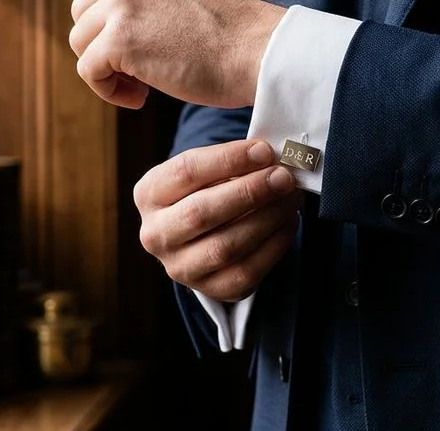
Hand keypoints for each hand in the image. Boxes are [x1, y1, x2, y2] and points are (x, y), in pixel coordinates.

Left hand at [70, 0, 284, 108]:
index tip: (138, 42)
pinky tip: (141, 98)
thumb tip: (103, 16)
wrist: (258, 51)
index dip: (108, 19)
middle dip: (104, 44)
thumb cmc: (230, 31)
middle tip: (142, 68)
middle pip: (82, 12)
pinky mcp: (118, 38)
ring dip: (107, 69)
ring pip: (80, 42)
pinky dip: (109, 91)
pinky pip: (88, 71)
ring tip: (142, 85)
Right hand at [135, 139, 301, 301]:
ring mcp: (180, 267)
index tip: (264, 151)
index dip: (229, 159)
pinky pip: (246, 272)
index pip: (186, 172)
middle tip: (282, 177)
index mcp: (149, 194)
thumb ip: (231, 162)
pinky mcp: (210, 289)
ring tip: (290, 198)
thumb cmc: (206, 191)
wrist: (201, 236)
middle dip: (249, 192)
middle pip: (201, 213)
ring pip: (225, 247)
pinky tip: (288, 223)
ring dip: (266, 219)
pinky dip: (274, 245)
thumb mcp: (205, 171)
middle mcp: (156, 234)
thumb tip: (270, 158)